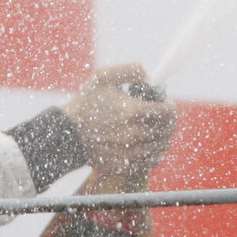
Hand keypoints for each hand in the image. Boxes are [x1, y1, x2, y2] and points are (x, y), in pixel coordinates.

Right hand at [60, 64, 175, 177]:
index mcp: (134, 112)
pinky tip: (147, 144)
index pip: (169, 112)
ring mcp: (132, 153)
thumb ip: (132, 70)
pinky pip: (152, 161)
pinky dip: (154, 152)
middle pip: (167, 130)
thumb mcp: (104, 77)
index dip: (170, 107)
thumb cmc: (85, 104)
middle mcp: (136, 135)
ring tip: (153, 129)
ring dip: (162, 136)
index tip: (164, 104)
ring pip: (162, 146)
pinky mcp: (126, 166)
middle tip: (160, 116)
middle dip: (167, 121)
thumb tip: (151, 78)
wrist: (66, 135)